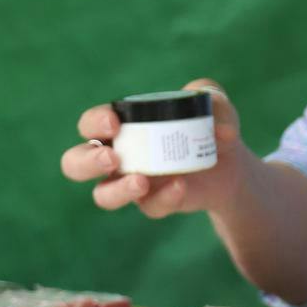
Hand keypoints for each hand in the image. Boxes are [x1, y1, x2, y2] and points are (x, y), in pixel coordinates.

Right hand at [59, 81, 245, 216]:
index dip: (94, 123)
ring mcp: (131, 183)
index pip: (90, 125)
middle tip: (112, 158)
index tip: (115, 122)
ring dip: (117, 190)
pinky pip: (149, 206)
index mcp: (120, 126)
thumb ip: (213, 99)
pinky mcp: (153, 202)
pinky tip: (180, 186)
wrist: (231, 164)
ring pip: (103, 196)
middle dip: (87, 161)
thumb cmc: (209, 125)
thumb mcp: (214, 105)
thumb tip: (220, 129)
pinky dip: (164, 197)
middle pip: (75, 163)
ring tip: (141, 181)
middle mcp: (117, 156)